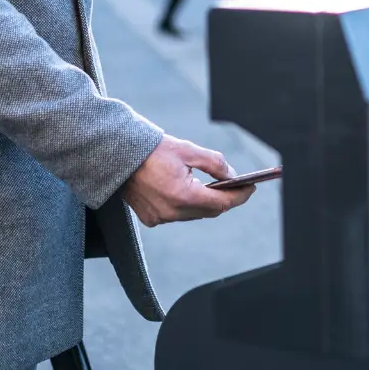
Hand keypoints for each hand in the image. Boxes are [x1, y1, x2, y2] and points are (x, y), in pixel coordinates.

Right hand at [119, 135, 253, 226]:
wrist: (117, 155)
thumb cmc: (152, 150)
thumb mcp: (188, 150)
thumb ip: (214, 164)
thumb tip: (232, 176)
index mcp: (182, 195)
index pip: (221, 203)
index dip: (239, 196)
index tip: (251, 187)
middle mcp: (171, 212)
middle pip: (209, 211)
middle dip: (225, 199)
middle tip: (237, 186)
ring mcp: (160, 218)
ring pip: (194, 215)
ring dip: (205, 203)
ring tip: (216, 188)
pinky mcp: (150, 219)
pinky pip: (177, 216)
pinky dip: (187, 206)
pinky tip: (189, 192)